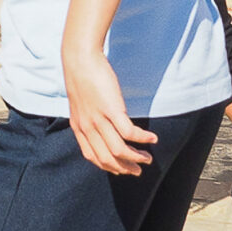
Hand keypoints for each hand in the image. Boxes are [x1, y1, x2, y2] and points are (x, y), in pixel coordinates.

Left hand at [62, 47, 155, 174]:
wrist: (80, 60)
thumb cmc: (82, 79)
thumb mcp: (80, 105)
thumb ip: (88, 119)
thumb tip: (101, 129)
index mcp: (78, 127)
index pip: (92, 157)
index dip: (109, 167)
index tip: (122, 170)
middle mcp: (87, 127)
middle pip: (107, 159)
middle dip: (125, 168)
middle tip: (139, 170)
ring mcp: (98, 119)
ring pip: (119, 150)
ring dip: (136, 158)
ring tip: (148, 158)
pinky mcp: (111, 109)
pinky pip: (129, 133)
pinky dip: (143, 139)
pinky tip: (152, 139)